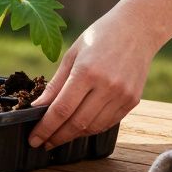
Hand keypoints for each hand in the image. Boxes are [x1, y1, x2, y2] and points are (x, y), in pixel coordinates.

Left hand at [28, 7, 155, 148]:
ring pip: (93, 127)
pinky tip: (79, 127)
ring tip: (59, 136)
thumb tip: (37, 107)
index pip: (61, 109)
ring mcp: (122, 95)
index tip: (34, 139)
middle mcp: (106, 86)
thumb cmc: (100, 36)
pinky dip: (91, 129)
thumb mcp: (72, 54)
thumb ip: (55, 84)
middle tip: (43, 142)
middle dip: (57, 136)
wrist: (138, 29)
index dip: (46, 128)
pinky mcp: (132, 101)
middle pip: (77, 123)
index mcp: (86, 71)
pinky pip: (108, 123)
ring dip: (74, 135)